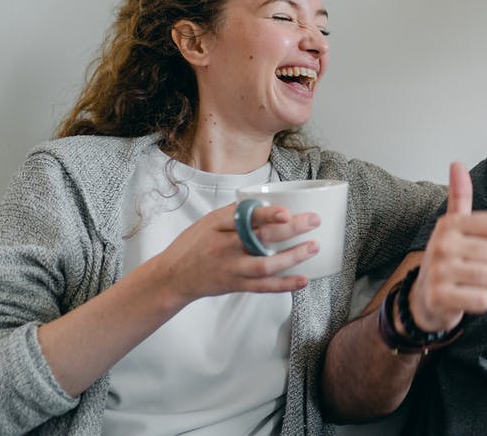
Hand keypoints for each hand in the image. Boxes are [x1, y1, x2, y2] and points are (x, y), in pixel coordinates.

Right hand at [150, 202, 321, 306]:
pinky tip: (303, 279)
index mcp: (218, 226)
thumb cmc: (193, 244)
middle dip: (291, 229)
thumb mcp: (209, 221)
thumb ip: (236, 212)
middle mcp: (225, 247)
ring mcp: (231, 268)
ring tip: (314, 247)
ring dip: (293, 257)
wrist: (172, 277)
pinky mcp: (236, 285)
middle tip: (314, 220)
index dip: (267, 215)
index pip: (245, 217)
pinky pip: (263, 287)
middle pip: (261, 238)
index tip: (286, 212)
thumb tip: (267, 200)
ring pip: (265, 265)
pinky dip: (285, 284)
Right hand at [409, 162, 486, 331]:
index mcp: (450, 223)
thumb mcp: (451, 226)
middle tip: (475, 269)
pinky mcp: (439, 297)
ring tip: (470, 283)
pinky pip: (483, 300)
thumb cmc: (446, 259)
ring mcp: (439, 271)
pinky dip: (479, 302)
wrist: (422, 299)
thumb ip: (460, 196)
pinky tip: (464, 298)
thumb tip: (457, 163)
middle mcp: (442, 244)